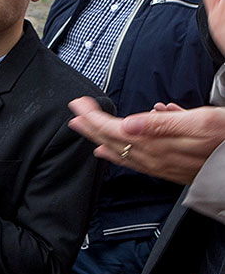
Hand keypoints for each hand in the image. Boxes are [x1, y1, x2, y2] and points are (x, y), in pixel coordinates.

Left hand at [68, 94, 224, 183]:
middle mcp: (154, 158)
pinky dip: (116, 154)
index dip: (93, 117)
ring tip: (83, 128)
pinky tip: (107, 151)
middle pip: (112, 141)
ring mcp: (159, 166)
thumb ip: (162, 125)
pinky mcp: (167, 169)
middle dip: (90, 126)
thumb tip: (128, 124)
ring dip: (99, 138)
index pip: (114, 130)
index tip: (78, 104)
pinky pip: (133, 162)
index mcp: (158, 144)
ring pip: (120, 152)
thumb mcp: (199, 122)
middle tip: (74, 113)